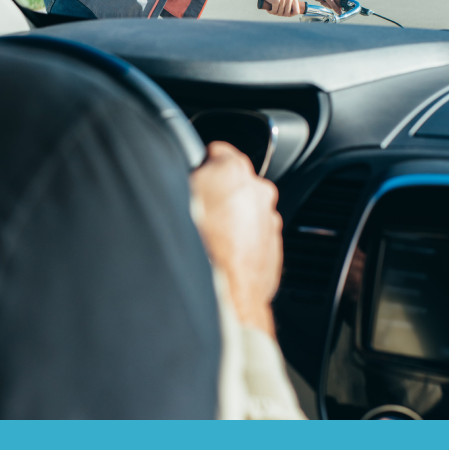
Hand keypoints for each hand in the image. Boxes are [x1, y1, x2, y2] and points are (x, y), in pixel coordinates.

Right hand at [189, 141, 282, 334]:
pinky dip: (240, 245)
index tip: (191, 179)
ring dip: (230, 222)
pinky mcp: (274, 251)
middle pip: (233, 183)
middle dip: (218, 195)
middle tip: (196, 214)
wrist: (224, 297)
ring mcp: (269, 222)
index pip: (216, 152)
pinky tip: (220, 257)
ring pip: (245, 213)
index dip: (199, 165)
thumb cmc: (198, 247)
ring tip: (207, 241)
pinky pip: (254, 239)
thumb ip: (183, 174)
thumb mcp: (174, 195)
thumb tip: (180, 170)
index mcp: (233, 169)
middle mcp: (258, 191)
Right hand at [255, 0, 301, 16]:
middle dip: (280, 14)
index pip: (296, 11)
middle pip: (287, 14)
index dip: (291, 15)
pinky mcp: (276, 0)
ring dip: (275, 13)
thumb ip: (290, 4)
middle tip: (275, 10)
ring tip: (272, 9)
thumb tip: (294, 14)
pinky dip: (271, 12)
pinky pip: (274, 11)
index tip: (285, 14)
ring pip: (280, 13)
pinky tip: (269, 9)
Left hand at [313, 0, 347, 14]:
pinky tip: (324, 1)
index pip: (345, 2)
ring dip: (328, 4)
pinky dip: (328, 2)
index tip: (334, 7)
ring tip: (324, 1)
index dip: (339, 6)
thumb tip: (339, 12)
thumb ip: (334, 6)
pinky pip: (333, 1)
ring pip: (335, 3)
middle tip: (326, 3)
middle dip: (331, 5)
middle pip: (339, 4)